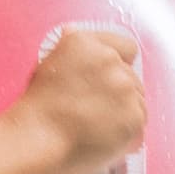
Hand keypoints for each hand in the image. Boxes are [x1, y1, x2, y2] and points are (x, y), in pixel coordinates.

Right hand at [15, 24, 144, 173]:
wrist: (36, 142)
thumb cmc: (35, 112)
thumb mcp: (46, 67)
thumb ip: (71, 52)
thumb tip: (72, 31)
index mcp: (85, 44)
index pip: (125, 47)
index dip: (120, 64)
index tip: (110, 80)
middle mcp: (109, 60)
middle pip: (132, 78)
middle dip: (118, 95)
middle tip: (93, 113)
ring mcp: (125, 87)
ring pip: (137, 102)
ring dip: (123, 115)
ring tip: (96, 129)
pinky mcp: (134, 115)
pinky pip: (139, 127)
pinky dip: (126, 136)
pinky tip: (104, 140)